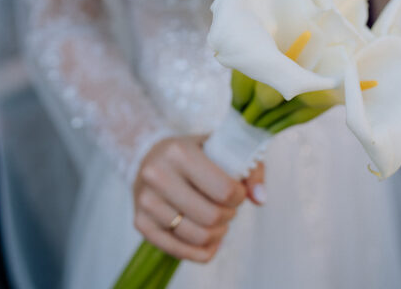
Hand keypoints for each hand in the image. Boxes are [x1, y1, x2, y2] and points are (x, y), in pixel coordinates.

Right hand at [133, 136, 262, 262]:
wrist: (152, 157)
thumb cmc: (196, 153)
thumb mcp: (224, 149)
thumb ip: (251, 170)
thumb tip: (260, 199)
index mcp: (179, 152)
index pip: (224, 190)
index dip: (240, 197)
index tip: (238, 192)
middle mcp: (157, 175)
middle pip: (211, 217)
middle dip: (229, 216)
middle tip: (229, 209)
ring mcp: (146, 201)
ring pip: (196, 236)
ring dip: (217, 233)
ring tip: (219, 222)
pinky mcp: (140, 222)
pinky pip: (178, 251)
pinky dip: (202, 251)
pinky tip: (211, 241)